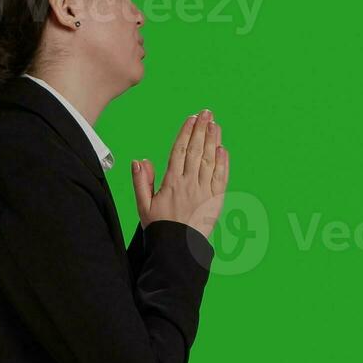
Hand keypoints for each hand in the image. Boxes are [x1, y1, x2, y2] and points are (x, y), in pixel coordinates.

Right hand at [132, 109, 229, 240]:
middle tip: (207, 113)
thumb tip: (139, 160)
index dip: (186, 132)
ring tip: (215, 124)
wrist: (178, 249)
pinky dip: (223, 163)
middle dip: (201, 129)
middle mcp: (189, 184)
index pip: (179, 151)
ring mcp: (204, 192)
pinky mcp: (216, 201)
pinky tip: (223, 150)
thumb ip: (141, 181)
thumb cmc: (160, 227)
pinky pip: (221, 178)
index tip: (191, 118)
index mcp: (171, 183)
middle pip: (196, 151)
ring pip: (209, 161)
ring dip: (213, 141)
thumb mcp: (143, 205)